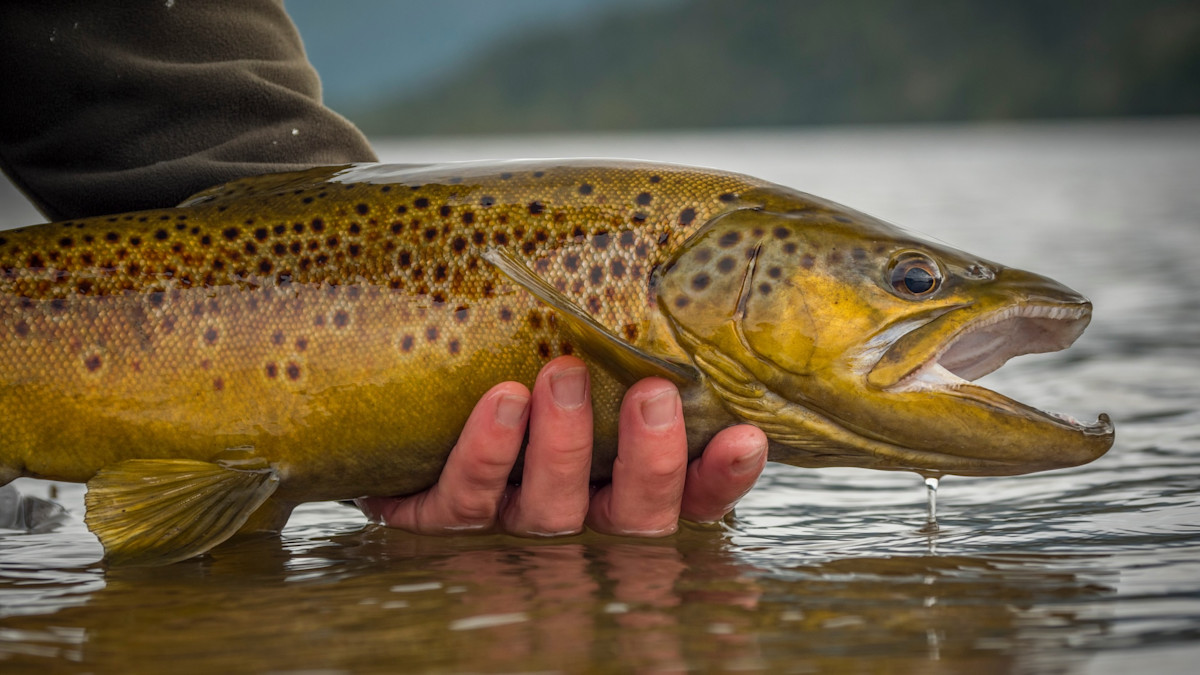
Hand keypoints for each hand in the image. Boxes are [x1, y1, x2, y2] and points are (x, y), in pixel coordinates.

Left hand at [356, 355, 767, 536]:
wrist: (407, 397)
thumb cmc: (517, 362)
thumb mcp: (582, 353)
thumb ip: (626, 339)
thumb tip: (680, 274)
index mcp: (623, 485)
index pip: (691, 499)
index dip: (721, 479)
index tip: (745, 435)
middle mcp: (578, 516)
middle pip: (632, 522)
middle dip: (648, 462)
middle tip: (652, 393)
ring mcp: (509, 522)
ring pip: (550, 514)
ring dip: (564, 448)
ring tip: (561, 375)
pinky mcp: (441, 517)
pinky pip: (464, 502)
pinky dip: (486, 455)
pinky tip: (502, 403)